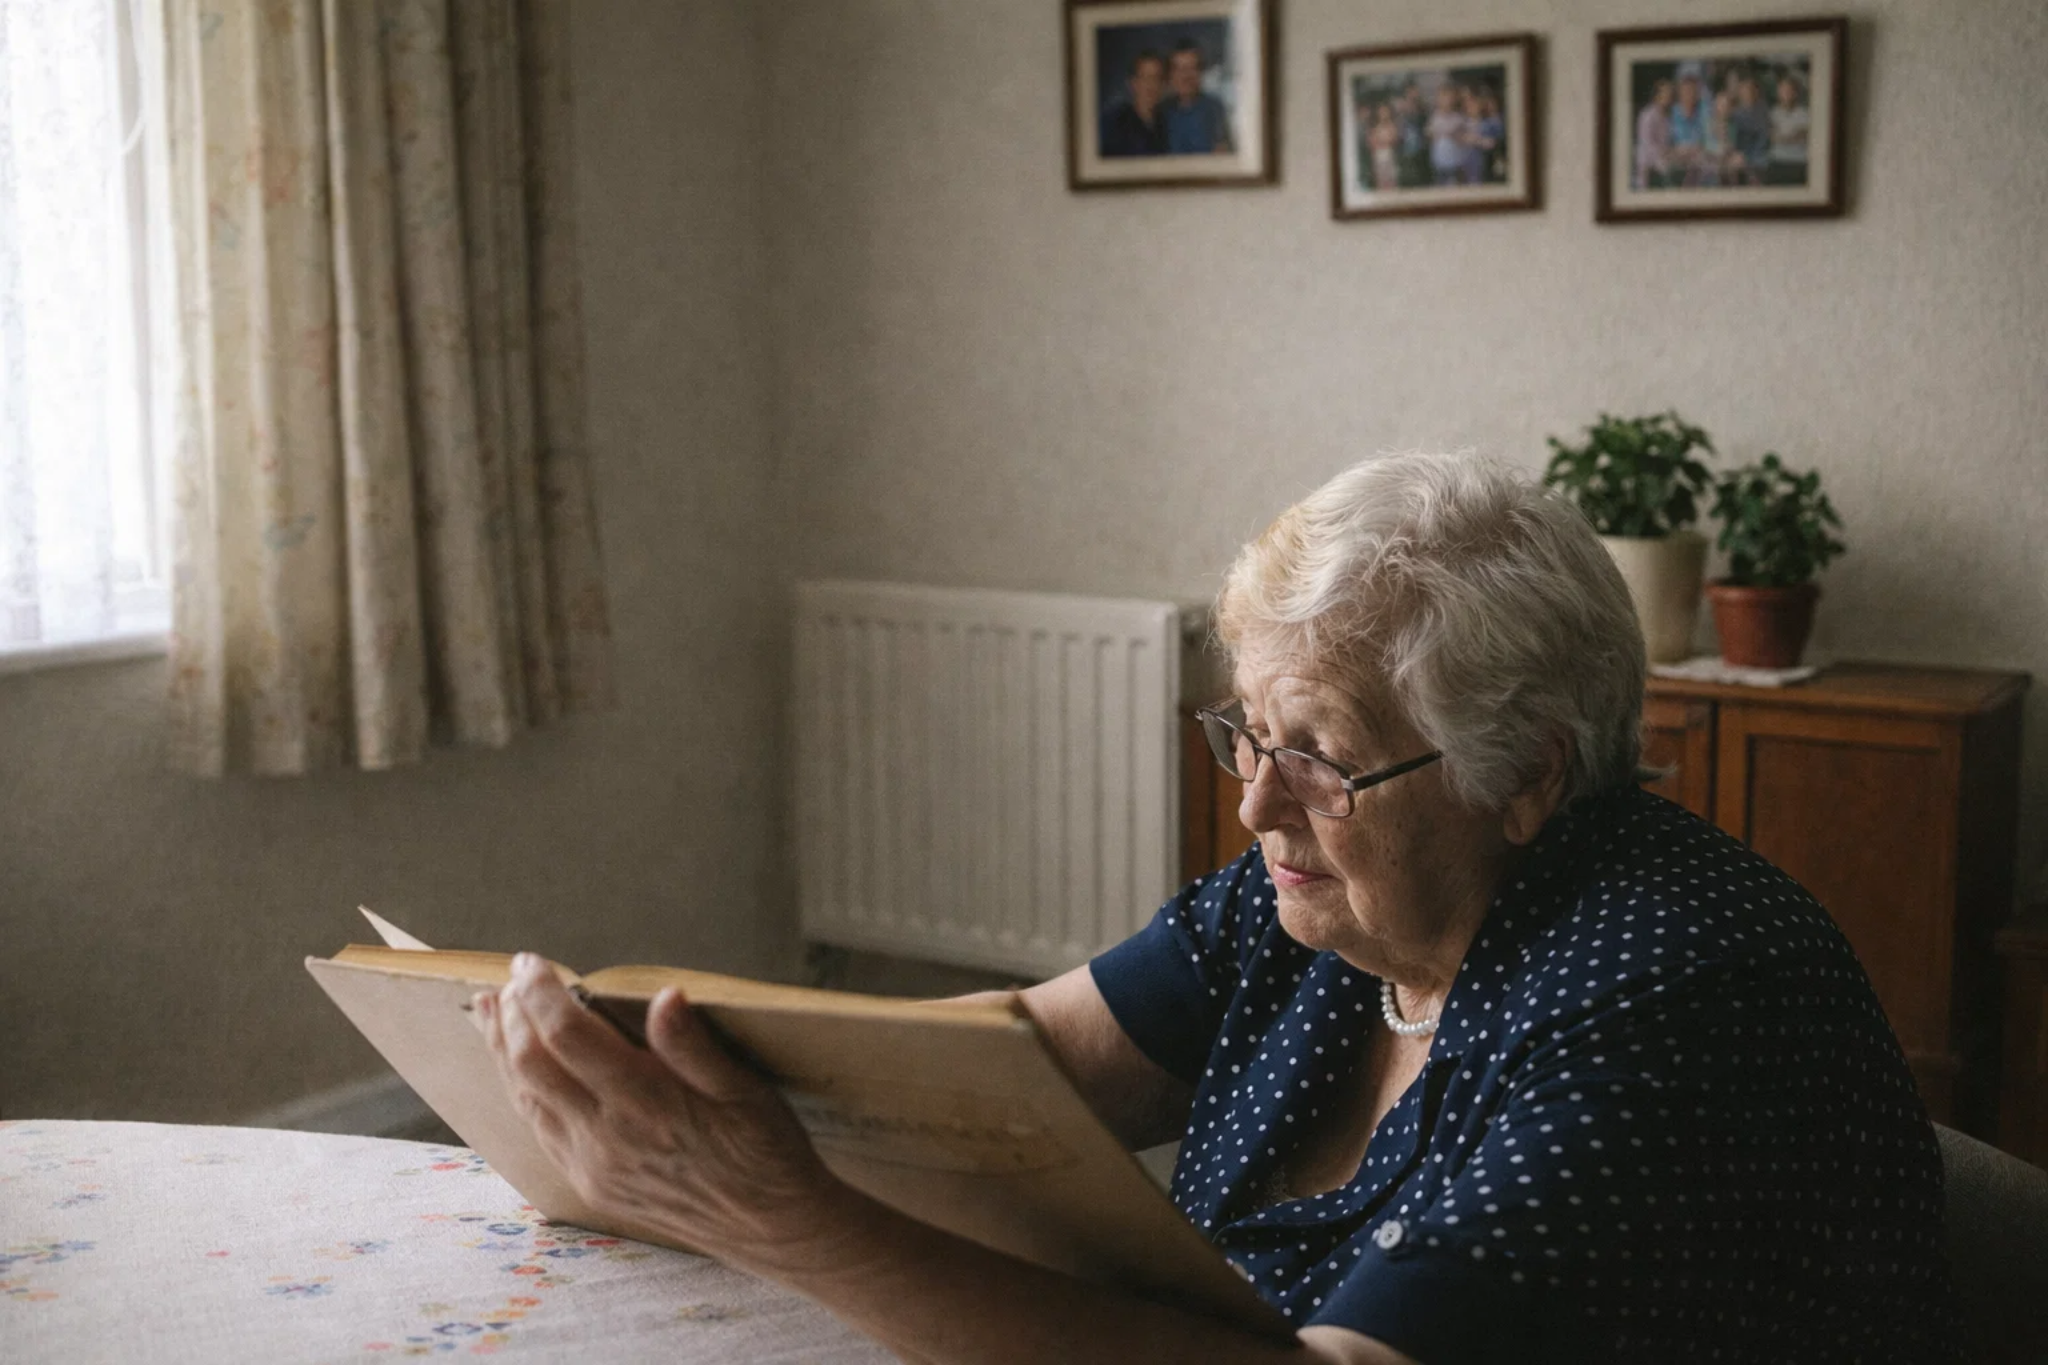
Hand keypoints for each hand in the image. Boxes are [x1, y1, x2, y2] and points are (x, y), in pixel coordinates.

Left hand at [475, 954, 851, 1272]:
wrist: (769, 1228)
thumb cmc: (765, 1149)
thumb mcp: (746, 1089)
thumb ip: (695, 1045)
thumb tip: (665, 996)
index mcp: (645, 1103)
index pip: (569, 1036)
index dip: (541, 994)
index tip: (531, 961)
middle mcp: (606, 1137)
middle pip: (531, 1066)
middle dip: (512, 1016)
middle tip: (511, 977)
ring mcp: (593, 1165)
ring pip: (525, 1098)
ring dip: (502, 1051)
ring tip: (489, 1011)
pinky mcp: (591, 1183)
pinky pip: (540, 1129)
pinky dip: (520, 1088)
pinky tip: (518, 1069)